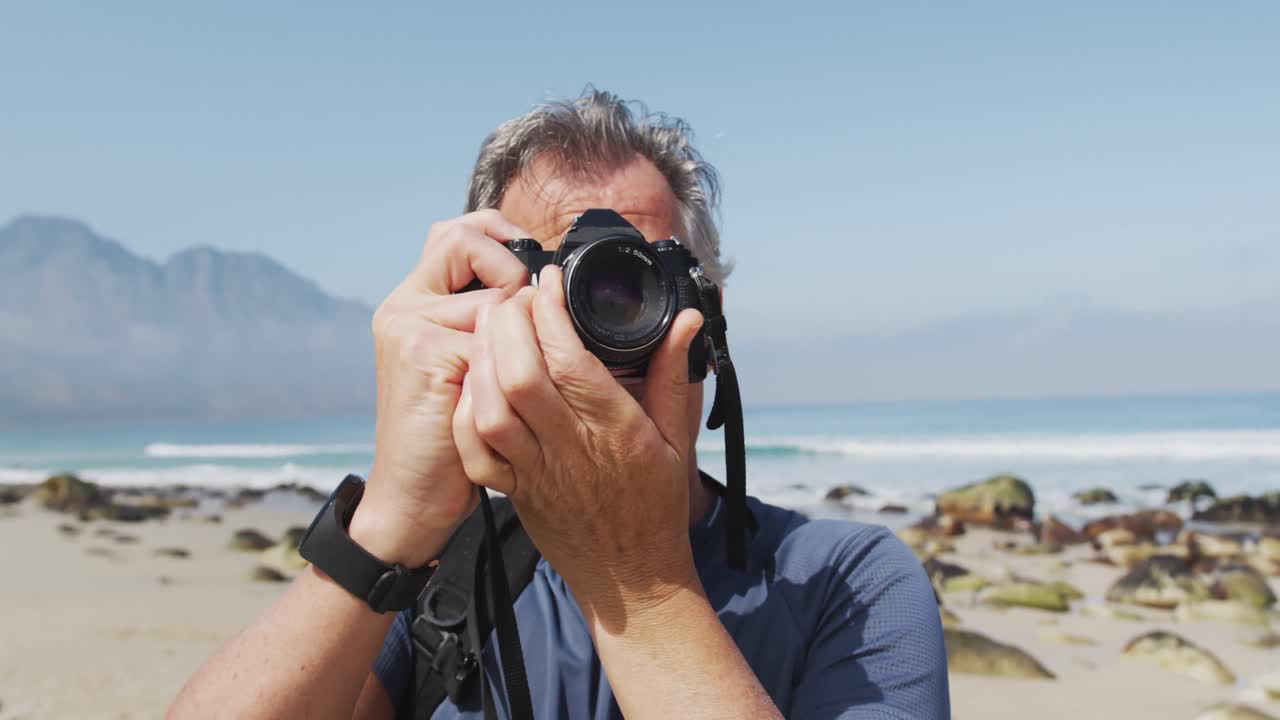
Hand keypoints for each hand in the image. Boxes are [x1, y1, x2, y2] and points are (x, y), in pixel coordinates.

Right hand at [351, 210, 529, 567]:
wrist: (413, 498)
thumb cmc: (451, 437)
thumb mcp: (466, 369)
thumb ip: (485, 324)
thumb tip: (537, 289)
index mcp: (413, 303)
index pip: (456, 233)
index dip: (498, 238)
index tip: (531, 270)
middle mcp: (404, 306)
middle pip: (467, 241)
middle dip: (511, 270)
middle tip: (527, 317)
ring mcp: (411, 327)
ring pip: (494, 293)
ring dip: (521, 329)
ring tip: (513, 374)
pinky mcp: (426, 353)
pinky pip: (496, 335)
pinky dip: (514, 364)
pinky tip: (502, 397)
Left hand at [452, 265, 704, 627]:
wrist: (630, 579)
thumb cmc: (655, 504)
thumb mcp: (677, 437)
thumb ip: (674, 374)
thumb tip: (688, 320)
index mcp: (615, 430)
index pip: (570, 360)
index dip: (550, 312)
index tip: (548, 281)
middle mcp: (570, 449)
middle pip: (520, 376)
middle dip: (509, 324)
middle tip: (513, 295)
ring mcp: (535, 473)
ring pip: (490, 409)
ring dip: (483, 359)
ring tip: (489, 326)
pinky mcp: (511, 493)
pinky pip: (473, 451)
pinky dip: (465, 411)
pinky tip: (473, 380)